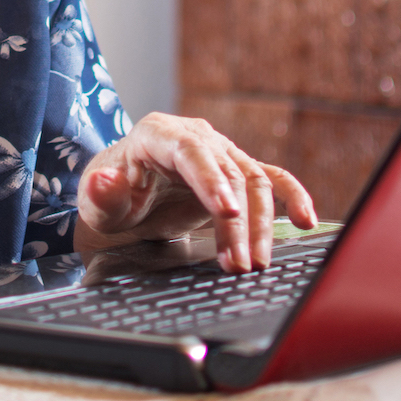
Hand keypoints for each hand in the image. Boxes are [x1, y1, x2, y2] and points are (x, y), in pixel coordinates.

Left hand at [73, 113, 315, 272]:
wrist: (120, 202)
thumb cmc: (108, 200)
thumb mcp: (94, 203)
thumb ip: (100, 194)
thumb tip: (104, 182)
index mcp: (157, 135)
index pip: (190, 152)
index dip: (211, 179)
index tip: (226, 212)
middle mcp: (193, 136)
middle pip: (227, 173)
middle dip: (236, 222)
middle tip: (237, 265)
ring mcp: (218, 153)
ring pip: (252, 182)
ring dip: (259, 225)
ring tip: (253, 264)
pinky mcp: (234, 173)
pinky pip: (270, 179)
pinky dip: (291, 196)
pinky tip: (305, 220)